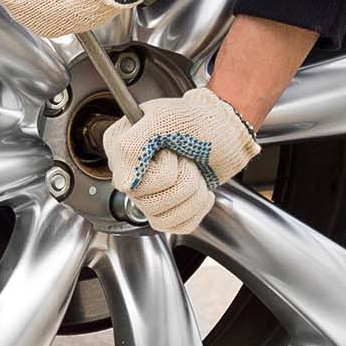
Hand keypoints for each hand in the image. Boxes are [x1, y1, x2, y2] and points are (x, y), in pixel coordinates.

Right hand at [103, 86, 259, 234]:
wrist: (227, 131)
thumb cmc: (198, 119)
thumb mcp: (164, 119)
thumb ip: (134, 145)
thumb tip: (125, 184)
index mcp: (119, 148)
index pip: (130, 183)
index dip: (162, 170)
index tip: (170, 149)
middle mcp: (128, 172)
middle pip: (148, 203)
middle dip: (183, 181)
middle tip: (187, 159)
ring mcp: (147, 192)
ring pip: (162, 218)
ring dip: (192, 195)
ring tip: (195, 172)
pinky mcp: (167, 207)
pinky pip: (175, 226)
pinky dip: (197, 209)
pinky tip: (200, 190)